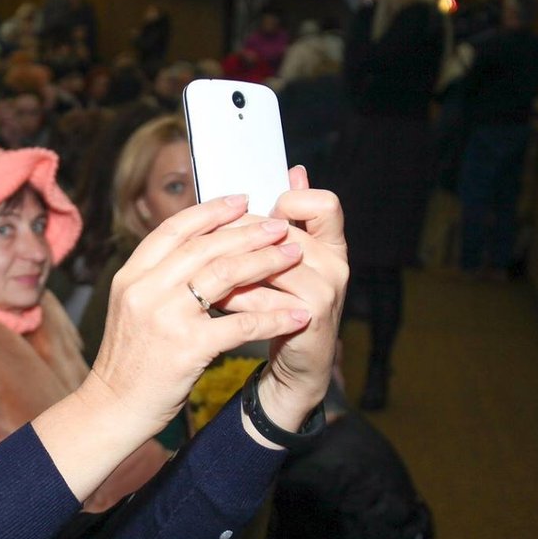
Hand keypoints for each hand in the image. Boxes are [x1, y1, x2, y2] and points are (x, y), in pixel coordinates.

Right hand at [85, 194, 313, 435]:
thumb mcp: (131, 308)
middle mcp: (145, 290)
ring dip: (264, 262)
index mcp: (131, 276)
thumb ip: (157, 278)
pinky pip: (240, 324)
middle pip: (205, 247)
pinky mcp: (186, 348)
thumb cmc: (129, 361)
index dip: (210, 212)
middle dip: (248, 232)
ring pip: (224, 275)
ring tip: (293, 254)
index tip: (242, 201)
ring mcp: (165, 317)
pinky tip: (295, 315)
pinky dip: (272, 318)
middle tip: (279, 225)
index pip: (174, 230)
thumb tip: (198, 248)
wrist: (112, 408)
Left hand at [215, 167, 347, 431]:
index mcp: (331, 244)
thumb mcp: (283, 262)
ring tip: (201, 273)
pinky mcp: (309, 318)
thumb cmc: (283, 307)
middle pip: (283, 232)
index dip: (291, 202)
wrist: (297, 367)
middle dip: (238, 236)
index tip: (255, 212)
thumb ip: (285, 222)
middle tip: (204, 241)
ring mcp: (327, 291)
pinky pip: (264, 299)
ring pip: (270, 265)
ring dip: (230, 269)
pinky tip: (211, 300)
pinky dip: (234, 299)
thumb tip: (293, 171)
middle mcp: (336, 264)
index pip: (324, 204)